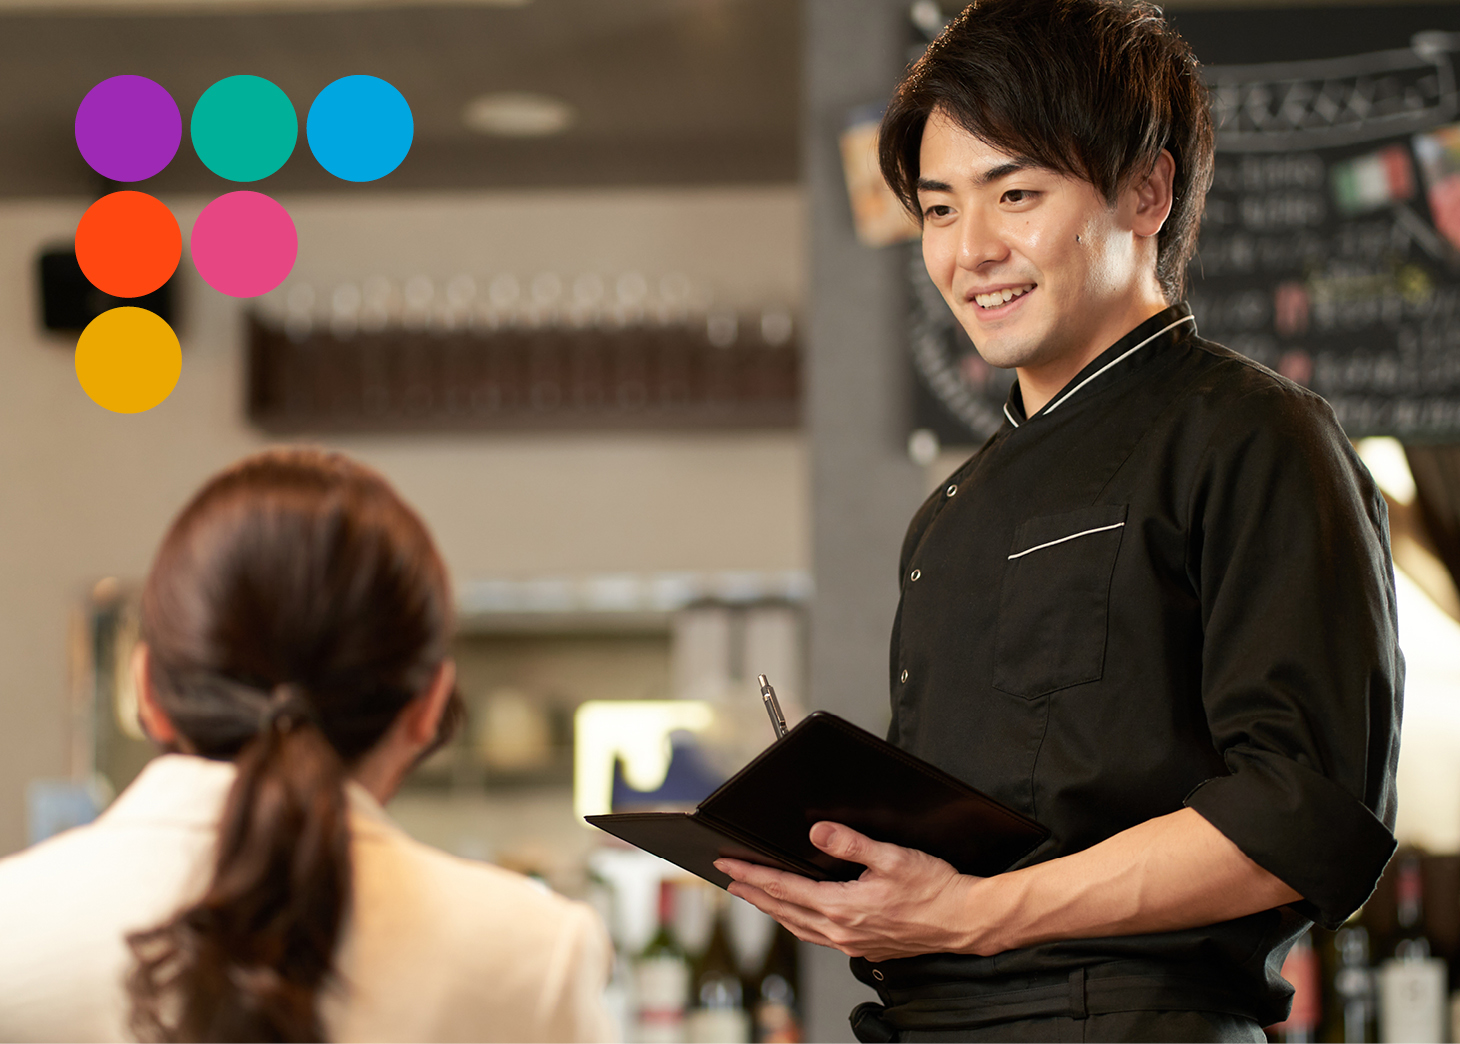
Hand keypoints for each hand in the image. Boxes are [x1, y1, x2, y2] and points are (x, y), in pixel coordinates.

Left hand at [714, 821, 987, 960]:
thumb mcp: (892, 857)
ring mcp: (851, 943)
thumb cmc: (935, 890)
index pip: (783, 888)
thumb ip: (851, 843)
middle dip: (753, 893)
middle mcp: (841, 931)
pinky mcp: (864, 946)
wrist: (964, 921)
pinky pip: (817, 935)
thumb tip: (818, 831)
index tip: (728, 866)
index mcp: (842, 907)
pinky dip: (797, 921)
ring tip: (754, 895)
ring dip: (772, 909)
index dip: (751, 875)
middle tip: (729, 879)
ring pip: (798, 926)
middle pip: (783, 910)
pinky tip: (797, 915)